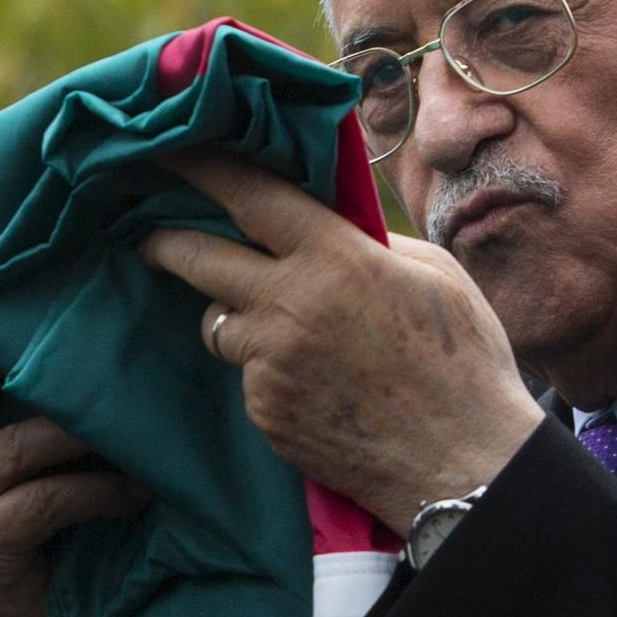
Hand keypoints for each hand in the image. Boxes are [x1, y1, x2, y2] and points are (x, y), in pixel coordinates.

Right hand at [0, 302, 149, 616]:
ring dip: (98, 429)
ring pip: (32, 434)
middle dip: (27, 332)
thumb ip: (44, 397)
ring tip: (148, 422)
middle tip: (90, 298)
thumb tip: (105, 310)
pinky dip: (107, 490)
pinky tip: (142, 493)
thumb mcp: (41, 455)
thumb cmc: (54, 533)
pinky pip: (55, 493)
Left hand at [141, 149, 544, 534]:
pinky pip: (250, 377)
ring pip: (220, 324)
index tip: (170, 152)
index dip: (203, 168)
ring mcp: (271, 364)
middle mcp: (289, 306)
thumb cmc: (465, 364)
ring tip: (286, 332)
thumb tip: (332, 229)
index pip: (250, 197)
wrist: (463, 464)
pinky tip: (317, 387)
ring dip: (237, 318)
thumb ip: (373, 244)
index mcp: (336, 259)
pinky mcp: (266, 413)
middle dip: (165, 242)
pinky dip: (269, 374)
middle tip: (151, 236)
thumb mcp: (436, 276)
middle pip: (197, 259)